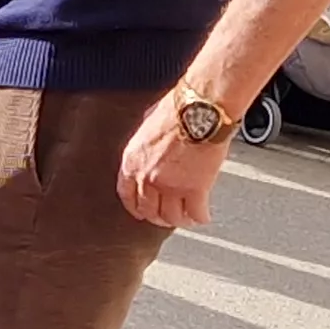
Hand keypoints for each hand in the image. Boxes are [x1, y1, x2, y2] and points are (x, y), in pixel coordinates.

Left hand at [117, 95, 224, 228]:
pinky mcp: (195, 190)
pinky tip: (202, 216)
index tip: (140, 210)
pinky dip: (199, 217)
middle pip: (149, 210)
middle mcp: (147, 178)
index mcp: (133, 161)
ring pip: (172, 217)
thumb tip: (151, 148)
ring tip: (186, 218)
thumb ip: (145, 144)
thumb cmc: (178, 108)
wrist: (201, 109)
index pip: (127, 195)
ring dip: (179, 220)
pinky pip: (195, 213)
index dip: (135, 206)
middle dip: (157, 216)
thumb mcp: (148, 124)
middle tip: (166, 217)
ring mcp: (171, 187)